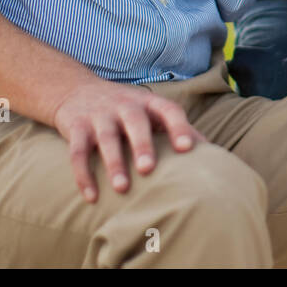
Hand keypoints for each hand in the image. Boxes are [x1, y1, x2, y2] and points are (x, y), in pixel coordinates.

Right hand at [51, 76, 205, 203]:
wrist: (75, 89)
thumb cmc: (126, 108)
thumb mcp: (151, 111)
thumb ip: (178, 129)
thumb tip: (211, 153)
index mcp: (148, 102)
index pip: (168, 110)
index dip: (179, 127)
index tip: (187, 148)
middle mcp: (124, 105)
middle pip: (135, 122)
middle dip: (142, 144)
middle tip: (148, 169)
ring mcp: (99, 115)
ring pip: (106, 138)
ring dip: (114, 163)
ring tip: (122, 189)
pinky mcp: (76, 127)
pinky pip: (77, 151)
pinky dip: (83, 174)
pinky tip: (91, 197)